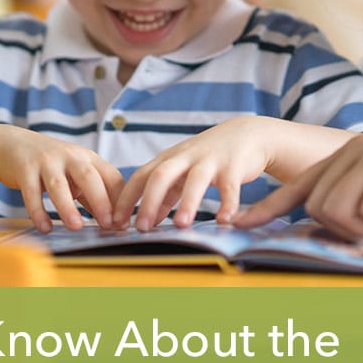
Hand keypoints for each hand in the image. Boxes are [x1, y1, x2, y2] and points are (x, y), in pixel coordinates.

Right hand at [0, 126, 125, 232]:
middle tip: (107, 225)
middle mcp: (69, 156)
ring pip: (59, 185)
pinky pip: (31, 192)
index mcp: (87, 158)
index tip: (122, 223)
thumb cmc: (49, 163)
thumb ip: (90, 195)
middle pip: (89, 177)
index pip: (111, 177)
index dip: (119, 200)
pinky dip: (38, 211)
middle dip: (100, 201)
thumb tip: (111, 222)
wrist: (10, 143)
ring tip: (76, 227)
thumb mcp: (74, 174)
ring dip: (68, 207)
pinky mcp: (24, 168)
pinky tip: (44, 227)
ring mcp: (46, 161)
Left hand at [115, 117, 272, 230]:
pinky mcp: (234, 166)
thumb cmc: (208, 157)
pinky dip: (227, 203)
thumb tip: (149, 219)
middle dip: (148, 201)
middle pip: (161, 175)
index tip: (114, 223)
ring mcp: (210, 160)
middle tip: (140, 228)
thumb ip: (166, 193)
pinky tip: (224, 221)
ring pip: (195, 180)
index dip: (126, 199)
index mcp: (169, 159)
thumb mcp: (183, 171)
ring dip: (188, 202)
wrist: (247, 133)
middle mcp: (186, 157)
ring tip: (182, 225)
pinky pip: (230, 187)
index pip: (140, 177)